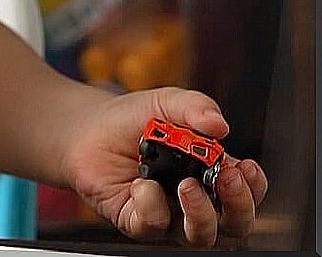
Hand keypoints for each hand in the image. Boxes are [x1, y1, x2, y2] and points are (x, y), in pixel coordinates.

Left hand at [62, 86, 267, 246]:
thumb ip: (194, 106)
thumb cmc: (132, 120)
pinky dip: (151, 206)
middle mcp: (194, 202)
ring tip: (186, 185)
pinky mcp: (136, 222)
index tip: (247, 168)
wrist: (86, 128)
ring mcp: (167, 215)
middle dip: (239, 206)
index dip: (253, 187)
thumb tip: (219, 123)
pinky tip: (141, 184)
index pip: (246, 193)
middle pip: (234, 225)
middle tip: (226, 179)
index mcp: (210, 175)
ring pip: (200, 237)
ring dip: (201, 214)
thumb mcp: (165, 103)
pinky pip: (153, 227)